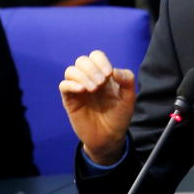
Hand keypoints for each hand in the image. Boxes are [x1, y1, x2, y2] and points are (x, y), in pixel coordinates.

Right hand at [59, 50, 135, 164]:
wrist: (109, 137)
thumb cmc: (119, 117)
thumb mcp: (129, 98)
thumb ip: (127, 80)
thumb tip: (114, 70)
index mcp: (103, 75)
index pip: (96, 56)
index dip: (101, 61)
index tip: (109, 74)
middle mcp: (89, 79)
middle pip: (82, 61)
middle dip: (92, 69)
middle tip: (101, 84)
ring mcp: (78, 89)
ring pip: (71, 70)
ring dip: (82, 76)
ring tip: (93, 89)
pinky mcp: (70, 100)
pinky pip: (64, 85)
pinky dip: (71, 84)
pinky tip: (83, 90)